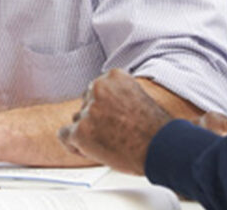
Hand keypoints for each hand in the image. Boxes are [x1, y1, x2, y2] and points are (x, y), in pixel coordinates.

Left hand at [58, 69, 172, 174]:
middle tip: (111, 133)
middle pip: (86, 104)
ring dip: (87, 131)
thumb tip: (107, 108)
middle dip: (95, 118)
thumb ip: (119, 97)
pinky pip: (65, 135)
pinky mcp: (81, 131)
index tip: (113, 117)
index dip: (103, 106)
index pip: (97, 89)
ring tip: (109, 143)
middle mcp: (98, 89)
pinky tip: (88, 149)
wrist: (162, 147)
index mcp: (114, 77)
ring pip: (77, 120)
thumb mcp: (140, 98)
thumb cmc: (157, 129)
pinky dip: (73, 144)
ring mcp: (88, 110)